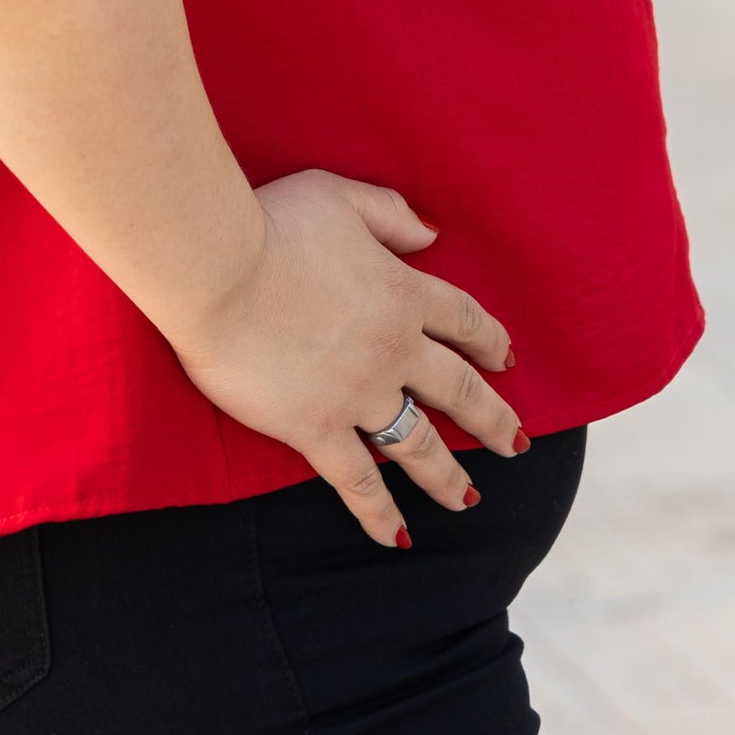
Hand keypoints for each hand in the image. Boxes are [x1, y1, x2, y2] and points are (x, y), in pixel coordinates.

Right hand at [163, 170, 520, 548]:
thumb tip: (432, 234)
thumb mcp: (338, 196)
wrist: (218, 270)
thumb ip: (390, 214)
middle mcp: (393, 348)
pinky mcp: (316, 428)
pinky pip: (357, 481)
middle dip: (492, 419)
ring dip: (448, 474)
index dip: (489, 342)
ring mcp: (358, 394)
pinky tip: (398, 538)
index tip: (506, 360)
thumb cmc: (271, 223)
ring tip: (468, 498)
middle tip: (515, 443)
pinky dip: (379, 513)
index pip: (463, 321)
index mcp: (402, 292)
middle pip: (458, 389)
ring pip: (419, 444)